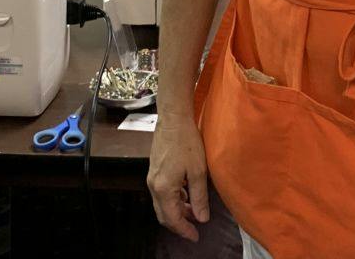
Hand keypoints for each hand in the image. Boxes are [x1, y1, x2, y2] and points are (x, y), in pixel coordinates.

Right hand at [147, 115, 209, 240]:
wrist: (173, 118)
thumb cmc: (187, 142)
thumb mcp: (198, 171)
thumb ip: (199, 197)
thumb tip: (202, 218)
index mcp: (164, 189)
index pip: (172, 219)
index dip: (184, 230)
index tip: (196, 237)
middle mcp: (154, 186)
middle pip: (164, 215)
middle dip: (179, 224)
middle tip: (194, 230)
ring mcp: (152, 178)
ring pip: (162, 204)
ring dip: (176, 211)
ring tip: (193, 213)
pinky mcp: (154, 170)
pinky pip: (162, 193)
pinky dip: (173, 200)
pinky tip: (186, 195)